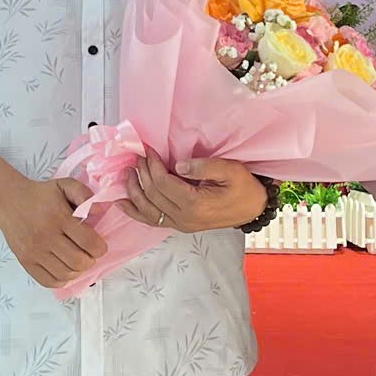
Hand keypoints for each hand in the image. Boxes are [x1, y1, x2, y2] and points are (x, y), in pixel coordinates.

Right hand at [0, 172, 107, 287]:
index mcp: (59, 217)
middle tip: (88, 253)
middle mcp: (46, 236)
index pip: (89, 242)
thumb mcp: (64, 185)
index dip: (100, 248)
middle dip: (90, 260)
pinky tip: (64, 269)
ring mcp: (35, 251)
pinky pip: (49, 281)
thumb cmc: (40, 194)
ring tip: (76, 260)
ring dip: (77, 271)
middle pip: (79, 261)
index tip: (98, 245)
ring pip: (66, 274)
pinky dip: (61, 280)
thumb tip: (99, 211)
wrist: (8, 200)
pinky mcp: (26, 261)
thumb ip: (84, 194)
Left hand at [126, 153, 266, 232]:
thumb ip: (204, 166)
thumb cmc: (243, 188)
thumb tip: (178, 165)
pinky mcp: (180, 225)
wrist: (252, 208)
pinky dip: (135, 212)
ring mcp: (181, 224)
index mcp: (196, 204)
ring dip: (134, 191)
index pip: (164, 184)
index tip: (148, 150)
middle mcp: (185, 218)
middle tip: (138, 156)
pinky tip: (123, 203)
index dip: (153, 165)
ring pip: (148, 210)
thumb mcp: (231, 170)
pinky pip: (152, 221)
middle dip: (143, 173)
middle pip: (153, 195)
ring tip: (127, 173)